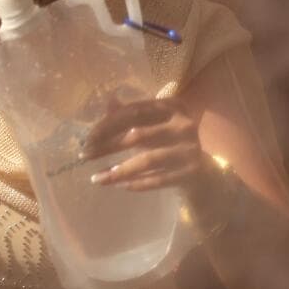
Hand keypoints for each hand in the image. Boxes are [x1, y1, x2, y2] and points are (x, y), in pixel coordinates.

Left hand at [82, 95, 204, 192]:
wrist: (203, 171)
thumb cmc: (169, 141)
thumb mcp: (152, 123)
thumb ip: (130, 113)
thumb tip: (108, 101)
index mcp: (173, 106)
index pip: (133, 112)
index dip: (107, 124)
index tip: (87, 138)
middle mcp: (184, 125)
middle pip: (137, 135)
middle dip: (107, 146)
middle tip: (85, 156)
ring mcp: (190, 149)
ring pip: (147, 160)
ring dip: (119, 171)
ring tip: (97, 178)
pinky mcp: (192, 172)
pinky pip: (159, 179)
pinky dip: (137, 183)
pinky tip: (119, 186)